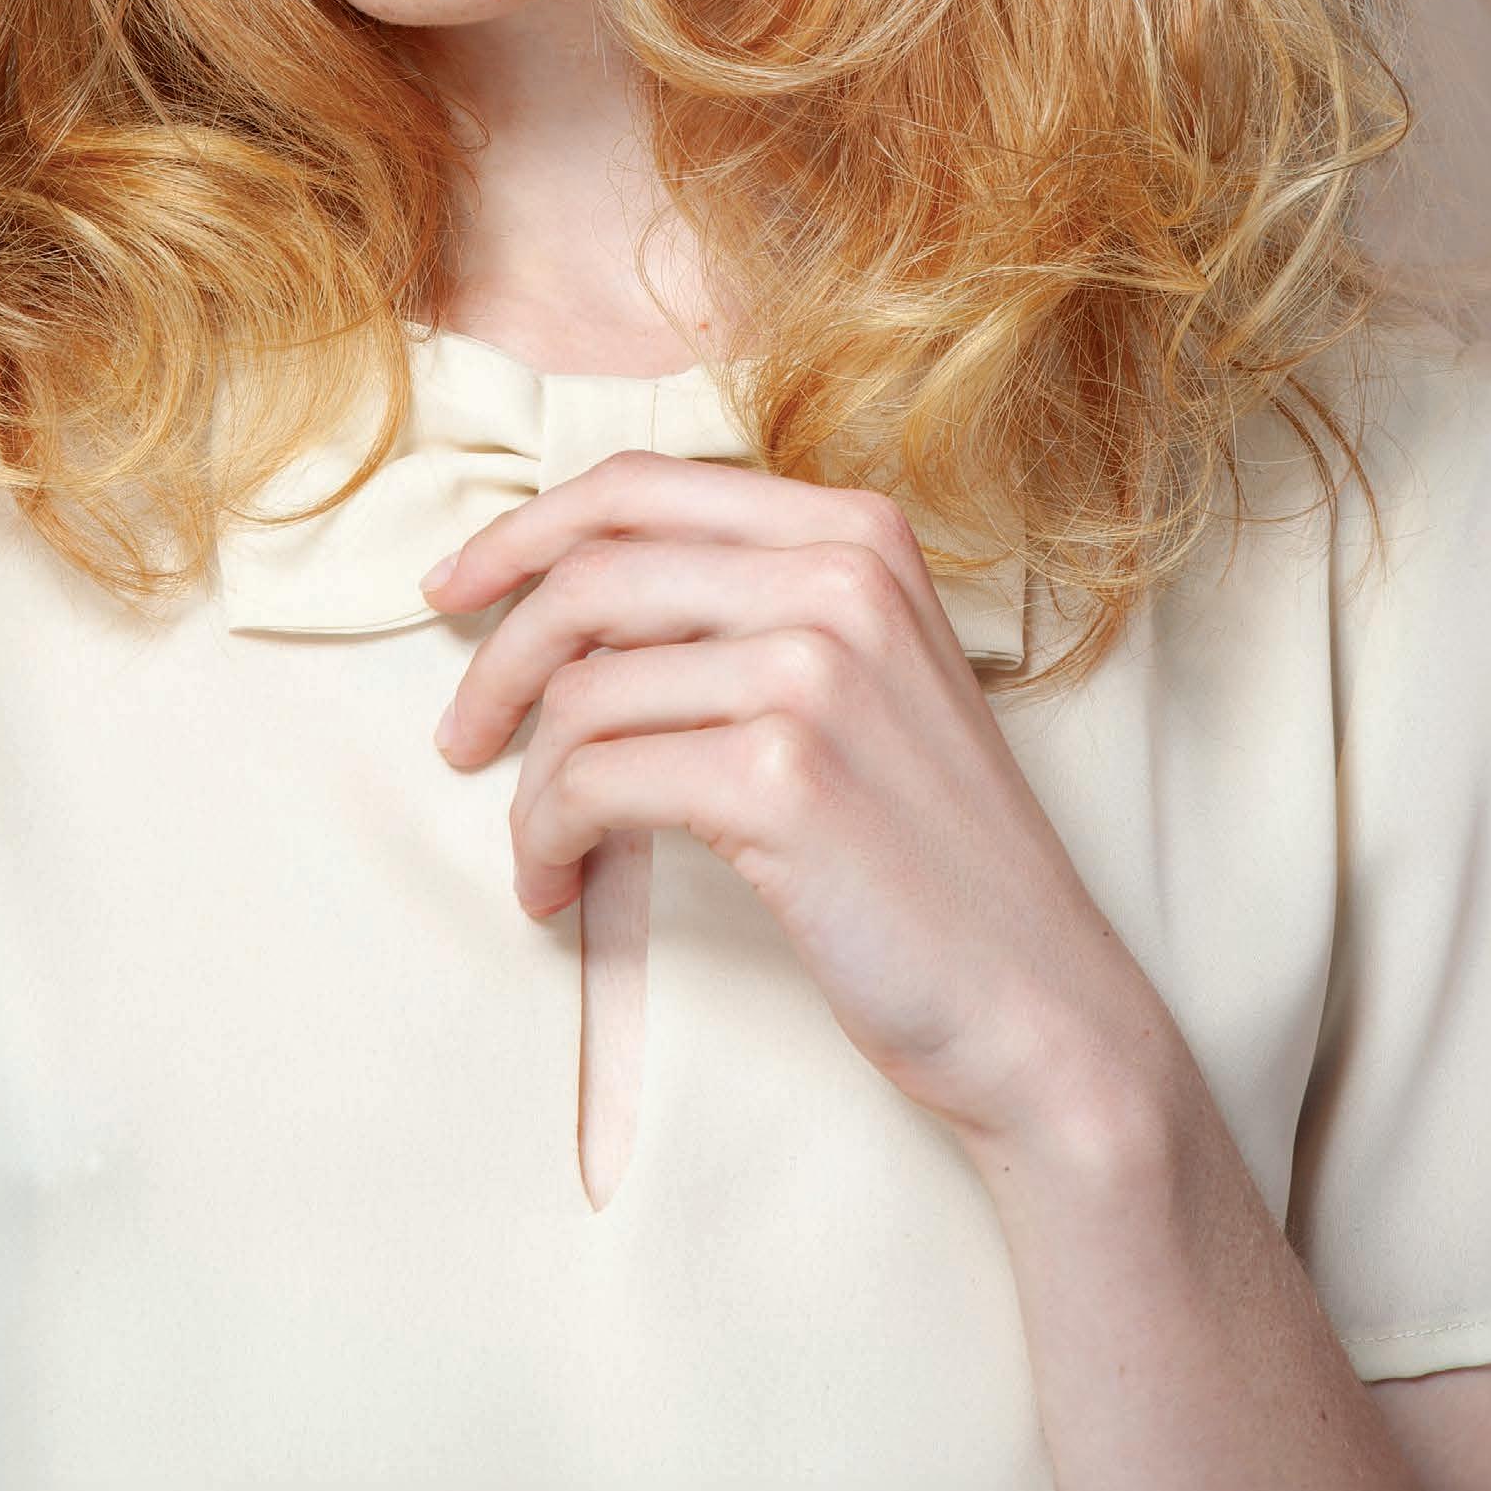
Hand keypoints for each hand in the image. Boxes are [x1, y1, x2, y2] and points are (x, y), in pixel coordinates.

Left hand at [423, 455, 1175, 1158]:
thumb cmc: (928, 857)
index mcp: (858, 532)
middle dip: (496, 660)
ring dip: (529, 784)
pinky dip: (546, 839)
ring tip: (539, 850)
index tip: (451, 590)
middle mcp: (841, 575)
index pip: (639, 488)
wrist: (1040, 1003)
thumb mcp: (860, 682)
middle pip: (590, 575)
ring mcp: (815, 670)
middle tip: (460, 736)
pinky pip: (591, 782)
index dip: (522, 532)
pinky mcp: (781, 776)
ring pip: (581, 690)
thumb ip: (745, 608)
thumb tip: (559, 593)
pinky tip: (555, 890)